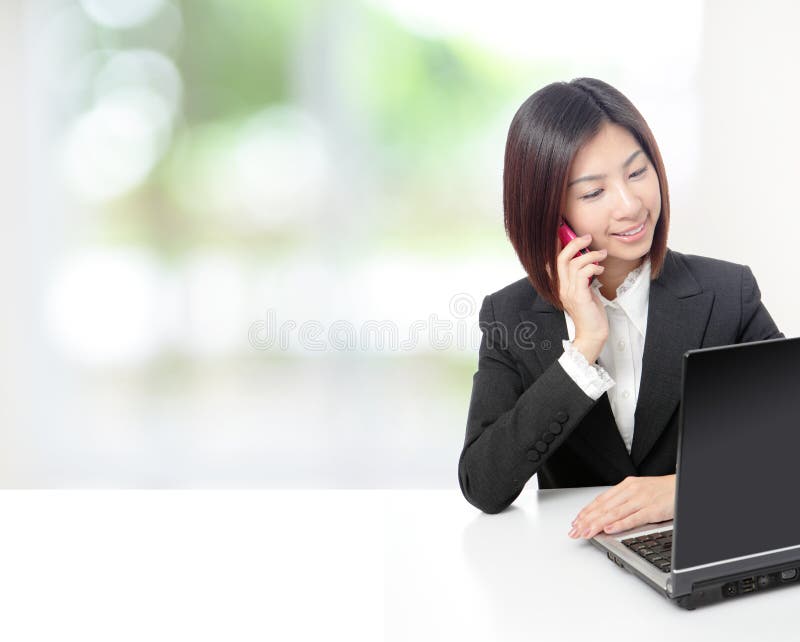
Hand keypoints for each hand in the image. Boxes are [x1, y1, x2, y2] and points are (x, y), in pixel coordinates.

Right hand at [556, 232, 608, 349]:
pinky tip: (601, 269)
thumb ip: (583, 278)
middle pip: (561, 258)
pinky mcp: (579, 296)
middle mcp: (561, 287)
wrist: (592, 334)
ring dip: (591, 255)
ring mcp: (569, 292)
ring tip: (602, 255)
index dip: (559, 246)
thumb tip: (589, 260)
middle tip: (588, 238)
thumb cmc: (591, 313)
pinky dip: (593, 267)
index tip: (571, 235)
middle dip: (574, 243)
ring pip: (574, 264)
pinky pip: (583, 274)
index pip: (554, 261)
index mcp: (561, 285)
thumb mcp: (585, 291)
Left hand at [567, 474, 675, 538]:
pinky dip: (619, 524)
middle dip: (587, 520)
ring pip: (614, 513)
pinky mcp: (653, 510)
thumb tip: (606, 515)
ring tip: (586, 532)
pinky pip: (634, 518)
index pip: (601, 500)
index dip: (586, 511)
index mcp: (626, 486)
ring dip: (597, 524)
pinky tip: (609, 529)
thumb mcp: (639, 491)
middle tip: (575, 530)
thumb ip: (623, 501)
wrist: (684, 486)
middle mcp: (631, 491)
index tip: (576, 521)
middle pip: (604, 507)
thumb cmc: (662, 491)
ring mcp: (642, 500)